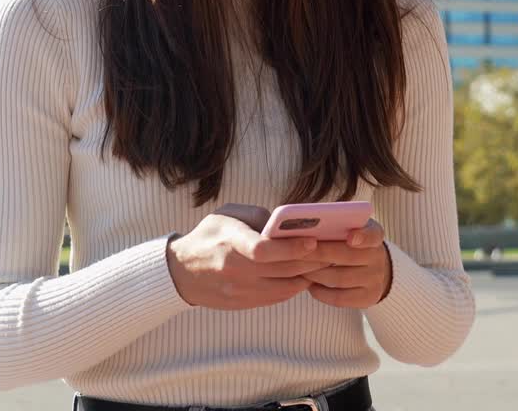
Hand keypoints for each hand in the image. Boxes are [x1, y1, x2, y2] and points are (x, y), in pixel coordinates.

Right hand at [166, 203, 329, 309]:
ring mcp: (241, 290)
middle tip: (334, 250)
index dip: (291, 248)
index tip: (313, 241)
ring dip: (308, 274)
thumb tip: (287, 223)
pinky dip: (296, 285)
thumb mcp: (227, 215)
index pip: (263, 250)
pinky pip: (279, 296)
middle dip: (312, 260)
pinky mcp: (246, 303)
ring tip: (325, 262)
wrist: (184, 273)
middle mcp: (236, 269)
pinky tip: (305, 274)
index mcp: (230, 242)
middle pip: (283, 269)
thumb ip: (258, 216)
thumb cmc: (209, 236)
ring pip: (286, 285)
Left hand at [300, 219, 392, 308]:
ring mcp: (375, 279)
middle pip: (348, 256)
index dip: (363, 236)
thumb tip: (307, 226)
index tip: (350, 237)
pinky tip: (309, 285)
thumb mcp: (351, 228)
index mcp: (374, 235)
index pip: (373, 234)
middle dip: (320, 254)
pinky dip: (321, 292)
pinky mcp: (368, 298)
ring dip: (316, 274)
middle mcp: (378, 257)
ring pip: (340, 278)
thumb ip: (336, 225)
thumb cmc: (350, 243)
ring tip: (298, 269)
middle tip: (298, 251)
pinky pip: (340, 298)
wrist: (373, 269)